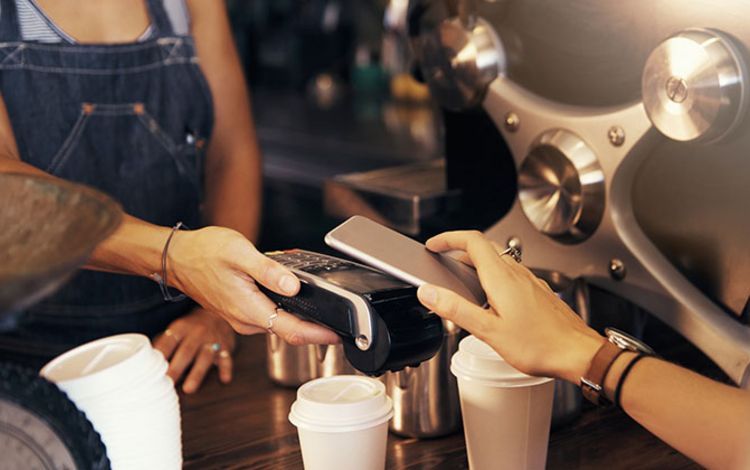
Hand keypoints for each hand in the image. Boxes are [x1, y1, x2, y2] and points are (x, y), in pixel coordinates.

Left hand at [154, 308, 235, 393]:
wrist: (219, 313)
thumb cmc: (192, 327)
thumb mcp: (177, 329)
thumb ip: (163, 343)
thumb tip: (144, 360)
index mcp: (181, 328)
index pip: (168, 341)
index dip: (160, 354)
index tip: (152, 368)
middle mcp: (197, 333)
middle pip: (186, 352)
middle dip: (176, 368)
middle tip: (167, 383)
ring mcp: (213, 340)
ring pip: (205, 357)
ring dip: (197, 373)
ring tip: (189, 389)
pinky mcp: (226, 347)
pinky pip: (227, 359)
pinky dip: (226, 369)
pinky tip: (224, 380)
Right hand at [167, 226, 338, 344]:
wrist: (177, 258)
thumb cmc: (204, 252)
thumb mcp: (240, 253)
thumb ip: (269, 271)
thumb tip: (294, 286)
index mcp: (249, 310)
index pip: (292, 331)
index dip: (319, 335)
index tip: (339, 336)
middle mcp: (247, 321)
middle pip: (289, 331)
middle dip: (315, 328)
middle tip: (339, 321)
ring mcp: (242, 318)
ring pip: (279, 325)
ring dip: (300, 319)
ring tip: (322, 307)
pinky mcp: (240, 312)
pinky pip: (269, 318)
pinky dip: (285, 312)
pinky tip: (294, 299)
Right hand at [416, 231, 603, 383]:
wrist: (579, 354)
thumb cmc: (541, 345)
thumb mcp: (489, 331)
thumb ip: (457, 309)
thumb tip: (429, 292)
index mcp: (501, 278)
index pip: (471, 241)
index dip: (448, 238)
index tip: (434, 245)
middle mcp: (517, 274)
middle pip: (484, 248)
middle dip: (459, 250)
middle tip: (443, 260)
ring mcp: (530, 282)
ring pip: (499, 261)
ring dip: (476, 264)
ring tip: (462, 281)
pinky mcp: (538, 293)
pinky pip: (511, 275)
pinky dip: (493, 277)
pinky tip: (492, 300)